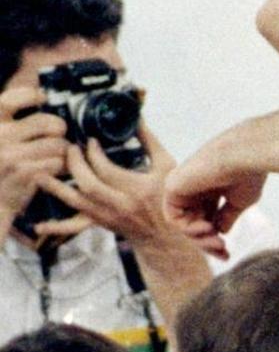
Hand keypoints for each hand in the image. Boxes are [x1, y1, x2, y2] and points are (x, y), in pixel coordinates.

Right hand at [0, 87, 68, 233]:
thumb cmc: (3, 170)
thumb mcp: (3, 141)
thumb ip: (16, 125)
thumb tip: (43, 97)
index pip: (8, 101)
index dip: (28, 95)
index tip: (42, 97)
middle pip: (45, 122)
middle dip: (59, 128)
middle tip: (59, 134)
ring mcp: (10, 156)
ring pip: (57, 144)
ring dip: (64, 151)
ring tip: (58, 156)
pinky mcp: (24, 173)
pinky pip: (58, 162)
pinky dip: (62, 166)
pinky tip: (56, 170)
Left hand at [34, 124, 181, 246]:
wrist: (166, 233)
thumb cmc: (166, 197)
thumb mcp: (166, 165)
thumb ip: (149, 142)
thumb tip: (137, 118)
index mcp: (137, 187)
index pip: (107, 169)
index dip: (94, 153)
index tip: (90, 141)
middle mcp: (120, 204)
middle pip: (88, 184)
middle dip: (75, 165)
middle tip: (70, 149)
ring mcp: (108, 216)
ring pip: (77, 203)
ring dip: (57, 188)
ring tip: (41, 174)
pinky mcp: (101, 224)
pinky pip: (75, 227)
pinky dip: (56, 226)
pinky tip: (39, 225)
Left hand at [163, 141, 265, 260]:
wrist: (244, 156)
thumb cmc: (247, 174)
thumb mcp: (239, 202)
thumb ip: (226, 216)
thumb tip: (221, 231)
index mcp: (211, 188)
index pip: (207, 218)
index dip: (214, 238)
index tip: (226, 253)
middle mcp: (195, 187)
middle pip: (194, 223)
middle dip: (207, 242)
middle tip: (222, 252)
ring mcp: (183, 187)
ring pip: (184, 223)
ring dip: (199, 238)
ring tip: (216, 241)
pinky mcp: (173, 186)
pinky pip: (174, 217)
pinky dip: (188, 228)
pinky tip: (207, 227)